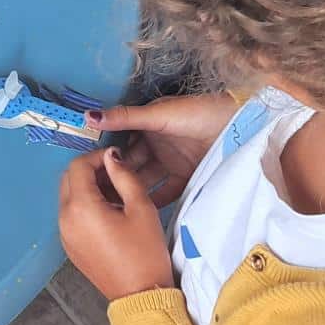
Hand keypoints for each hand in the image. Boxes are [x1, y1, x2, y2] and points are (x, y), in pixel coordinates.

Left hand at [58, 147, 177, 300]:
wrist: (140, 295)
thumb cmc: (145, 253)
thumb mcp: (141, 208)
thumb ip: (124, 176)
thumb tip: (112, 157)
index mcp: (80, 207)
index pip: (78, 166)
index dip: (97, 157)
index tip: (116, 159)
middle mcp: (65, 219)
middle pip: (69, 179)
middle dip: (90, 171)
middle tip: (116, 174)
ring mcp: (64, 234)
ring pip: (69, 197)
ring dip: (87, 188)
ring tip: (117, 194)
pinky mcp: (69, 246)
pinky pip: (71, 216)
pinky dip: (85, 206)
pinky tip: (109, 213)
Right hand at [94, 94, 240, 194]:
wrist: (237, 126)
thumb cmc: (197, 112)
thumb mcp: (158, 114)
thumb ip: (124, 118)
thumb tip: (89, 116)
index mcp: (147, 126)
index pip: (120, 145)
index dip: (105, 158)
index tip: (87, 174)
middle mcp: (156, 145)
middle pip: (131, 165)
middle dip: (115, 178)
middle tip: (96, 197)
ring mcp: (171, 163)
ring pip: (145, 181)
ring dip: (132, 191)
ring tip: (115, 207)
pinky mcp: (187, 178)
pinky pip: (167, 193)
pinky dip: (155, 202)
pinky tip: (141, 212)